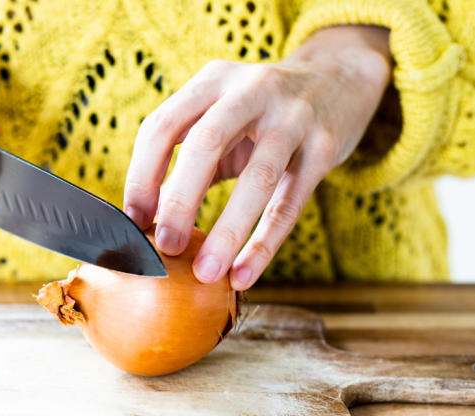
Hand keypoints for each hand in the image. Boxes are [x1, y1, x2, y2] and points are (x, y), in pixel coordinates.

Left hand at [123, 25, 390, 289]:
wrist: (340, 80)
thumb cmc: (263, 113)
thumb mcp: (222, 119)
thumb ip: (187, 162)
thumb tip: (147, 221)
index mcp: (213, 80)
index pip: (162, 126)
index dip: (141, 176)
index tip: (133, 222)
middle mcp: (252, 88)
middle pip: (206, 143)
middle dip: (181, 200)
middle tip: (166, 248)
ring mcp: (294, 115)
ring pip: (258, 177)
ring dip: (227, 231)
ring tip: (206, 273)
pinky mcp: (326, 146)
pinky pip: (290, 203)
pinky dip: (264, 244)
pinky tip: (243, 275)